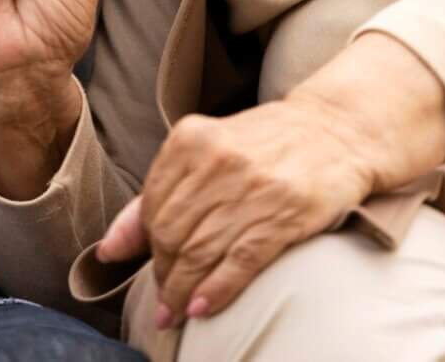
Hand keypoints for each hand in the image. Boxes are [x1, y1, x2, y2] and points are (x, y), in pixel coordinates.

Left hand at [97, 34, 444, 329]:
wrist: (336, 131)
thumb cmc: (264, 146)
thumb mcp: (206, 152)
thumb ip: (157, 195)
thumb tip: (109, 249)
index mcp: (191, 140)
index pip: (152, 208)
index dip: (147, 248)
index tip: (149, 272)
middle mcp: (217, 160)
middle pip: (172, 234)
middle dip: (163, 275)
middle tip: (163, 302)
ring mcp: (250, 187)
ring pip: (200, 251)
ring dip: (183, 291)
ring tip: (176, 312)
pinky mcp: (282, 213)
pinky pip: (238, 261)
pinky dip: (216, 290)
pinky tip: (203, 307)